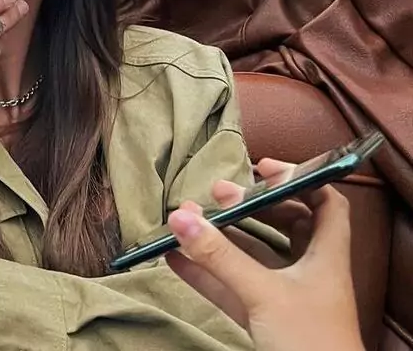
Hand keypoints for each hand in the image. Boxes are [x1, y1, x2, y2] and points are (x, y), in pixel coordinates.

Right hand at [165, 159, 364, 350]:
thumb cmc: (311, 343)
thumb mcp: (264, 294)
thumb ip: (221, 258)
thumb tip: (181, 219)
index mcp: (326, 256)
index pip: (324, 202)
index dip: (298, 180)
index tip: (261, 168)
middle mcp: (307, 271)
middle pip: (283, 225)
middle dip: (248, 207)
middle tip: (216, 195)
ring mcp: (285, 296)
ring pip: (252, 257)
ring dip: (221, 239)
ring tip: (187, 221)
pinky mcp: (263, 319)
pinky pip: (231, 288)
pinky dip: (205, 274)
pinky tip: (176, 261)